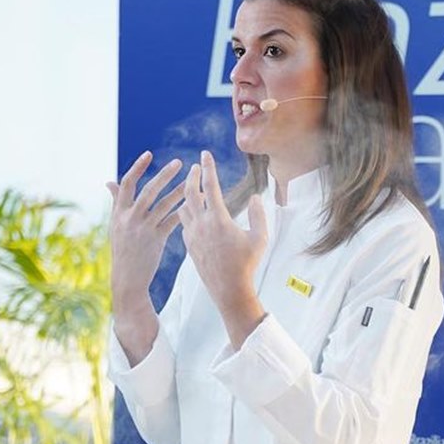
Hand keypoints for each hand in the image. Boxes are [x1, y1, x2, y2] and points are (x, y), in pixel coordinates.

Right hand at [107, 151, 184, 314]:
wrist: (127, 278)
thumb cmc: (122, 248)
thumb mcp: (115, 225)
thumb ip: (116, 202)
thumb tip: (108, 182)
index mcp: (119, 212)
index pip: (126, 184)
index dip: (137, 167)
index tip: (149, 154)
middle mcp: (129, 219)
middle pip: (148, 191)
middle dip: (164, 175)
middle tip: (180, 163)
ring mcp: (143, 229)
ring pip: (164, 205)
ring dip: (179, 191)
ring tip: (192, 181)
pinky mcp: (156, 240)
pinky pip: (172, 221)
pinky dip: (183, 211)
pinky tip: (195, 204)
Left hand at [178, 150, 267, 346]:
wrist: (228, 290)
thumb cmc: (247, 264)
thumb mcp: (260, 238)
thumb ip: (259, 215)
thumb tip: (256, 198)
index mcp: (219, 220)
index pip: (211, 186)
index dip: (208, 168)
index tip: (205, 154)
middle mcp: (202, 225)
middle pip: (190, 192)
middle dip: (191, 176)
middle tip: (194, 167)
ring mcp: (193, 236)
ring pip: (183, 207)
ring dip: (187, 194)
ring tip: (193, 187)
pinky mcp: (189, 245)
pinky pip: (183, 222)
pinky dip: (186, 211)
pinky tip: (191, 210)